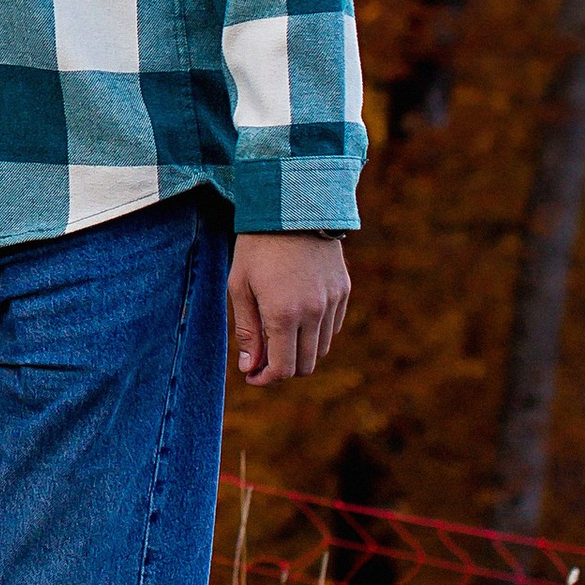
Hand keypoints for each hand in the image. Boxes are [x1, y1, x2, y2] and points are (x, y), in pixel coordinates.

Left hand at [229, 233, 351, 384]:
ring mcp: (333, 301)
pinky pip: (333, 326)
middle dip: (283, 369)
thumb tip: (250, 368)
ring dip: (300, 351)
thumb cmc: (257, 245)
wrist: (293, 204)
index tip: (253, 376)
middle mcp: (314, 312)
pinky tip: (298, 316)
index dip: (266, 379)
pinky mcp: (343, 290)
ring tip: (278, 335)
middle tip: (263, 358)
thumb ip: (247, 331)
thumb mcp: (240, 286)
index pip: (283, 369)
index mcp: (284, 314)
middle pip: (305, 365)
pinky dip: (316, 332)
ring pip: (321, 348)